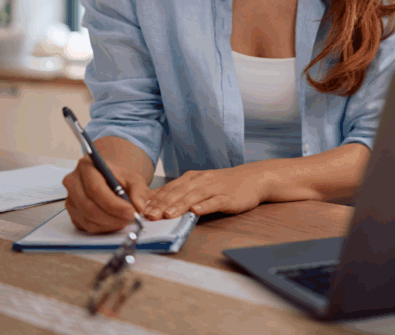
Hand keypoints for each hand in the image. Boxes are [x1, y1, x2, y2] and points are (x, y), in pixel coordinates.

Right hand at [62, 155, 153, 233]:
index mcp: (86, 166)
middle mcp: (73, 182)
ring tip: (125, 220)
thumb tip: (138, 207)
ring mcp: (70, 199)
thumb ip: (139, 192)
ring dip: (109, 224)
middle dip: (112, 217)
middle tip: (130, 219)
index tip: (130, 212)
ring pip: (87, 219)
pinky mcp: (72, 214)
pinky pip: (86, 226)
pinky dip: (103, 228)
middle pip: (88, 206)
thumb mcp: (134, 179)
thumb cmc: (120, 179)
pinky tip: (114, 222)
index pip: (95, 189)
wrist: (111, 182)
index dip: (113, 204)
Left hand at [143, 166, 266, 219]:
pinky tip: (196, 212)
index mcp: (192, 178)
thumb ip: (182, 192)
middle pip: (178, 192)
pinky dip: (205, 206)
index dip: (155, 199)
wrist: (252, 178)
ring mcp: (215, 188)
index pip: (169, 188)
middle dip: (162, 204)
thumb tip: (158, 204)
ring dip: (179, 206)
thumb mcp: (200, 185)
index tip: (142, 210)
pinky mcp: (228, 197)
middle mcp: (201, 180)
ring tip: (167, 215)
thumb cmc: (223, 185)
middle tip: (149, 216)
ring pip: (193, 196)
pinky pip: (215, 201)